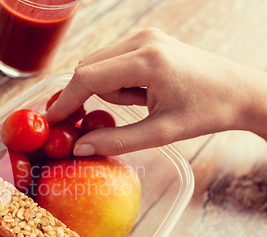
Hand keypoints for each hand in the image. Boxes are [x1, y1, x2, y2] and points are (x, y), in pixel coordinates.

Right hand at [47, 28, 266, 155]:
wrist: (239, 90)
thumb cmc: (206, 112)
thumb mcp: (162, 133)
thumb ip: (117, 141)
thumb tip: (80, 148)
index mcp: (148, 61)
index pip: (88, 77)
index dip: (65, 101)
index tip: (50, 120)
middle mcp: (143, 40)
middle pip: (88, 68)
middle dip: (88, 96)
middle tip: (97, 120)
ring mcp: (145, 35)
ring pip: (98, 64)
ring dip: (107, 89)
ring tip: (140, 103)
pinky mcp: (147, 38)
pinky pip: (112, 60)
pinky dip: (116, 80)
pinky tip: (141, 91)